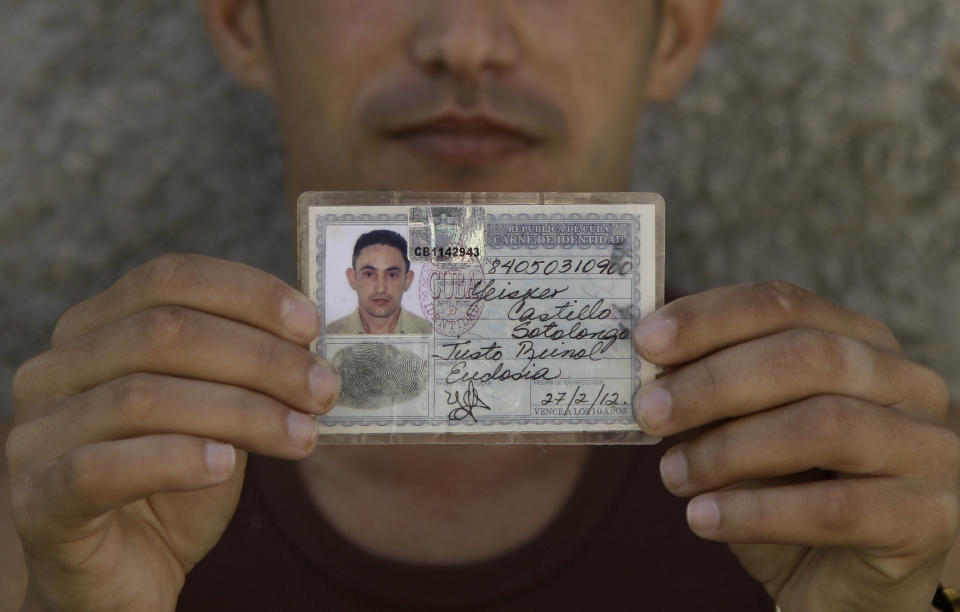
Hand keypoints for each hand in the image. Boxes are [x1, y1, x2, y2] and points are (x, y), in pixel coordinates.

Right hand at [7, 254, 339, 610]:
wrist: (123, 574)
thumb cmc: (174, 483)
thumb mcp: (217, 414)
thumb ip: (246, 373)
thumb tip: (313, 345)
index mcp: (95, 331)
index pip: (167, 279)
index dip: (245, 293)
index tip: (310, 326)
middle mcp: (55, 371)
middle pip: (163, 333)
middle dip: (260, 358)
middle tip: (323, 389)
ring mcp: (35, 434)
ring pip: (142, 396)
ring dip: (241, 412)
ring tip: (301, 435)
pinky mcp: (37, 500)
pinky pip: (101, 468)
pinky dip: (174, 460)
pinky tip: (225, 467)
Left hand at [633, 281, 957, 611]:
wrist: (837, 579)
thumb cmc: (784, 488)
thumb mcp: (740, 429)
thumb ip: (708, 392)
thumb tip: (647, 367)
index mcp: (858, 343)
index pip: (784, 305)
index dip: (711, 318)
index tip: (645, 341)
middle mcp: (905, 383)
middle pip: (809, 356)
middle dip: (715, 382)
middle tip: (650, 413)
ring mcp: (927, 448)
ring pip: (825, 425)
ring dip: (730, 449)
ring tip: (672, 475)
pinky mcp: (930, 517)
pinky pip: (837, 507)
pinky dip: (757, 512)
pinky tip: (703, 518)